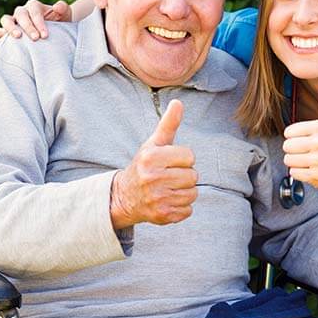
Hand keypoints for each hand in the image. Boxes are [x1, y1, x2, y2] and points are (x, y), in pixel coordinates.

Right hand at [0, 0, 71, 39]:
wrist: (58, 30)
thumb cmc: (61, 21)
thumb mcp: (65, 14)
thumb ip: (63, 8)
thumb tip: (57, 6)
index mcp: (35, 6)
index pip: (34, 12)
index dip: (39, 23)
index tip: (45, 35)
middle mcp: (23, 11)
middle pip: (20, 15)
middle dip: (28, 27)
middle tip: (36, 38)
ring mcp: (14, 20)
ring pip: (6, 19)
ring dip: (10, 27)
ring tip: (17, 37)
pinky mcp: (9, 30)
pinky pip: (0, 29)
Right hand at [110, 99, 197, 228]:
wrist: (124, 196)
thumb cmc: (144, 165)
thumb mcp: (153, 143)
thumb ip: (168, 124)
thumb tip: (178, 102)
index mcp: (151, 157)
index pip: (190, 156)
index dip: (183, 158)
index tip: (170, 161)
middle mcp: (152, 178)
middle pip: (193, 176)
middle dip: (184, 175)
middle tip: (169, 176)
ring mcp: (157, 198)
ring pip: (193, 193)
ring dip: (185, 191)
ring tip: (169, 188)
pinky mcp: (162, 215)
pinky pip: (188, 210)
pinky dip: (181, 207)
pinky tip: (168, 200)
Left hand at [282, 74, 317, 199]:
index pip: (288, 132)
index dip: (296, 138)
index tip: (310, 142)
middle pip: (286, 146)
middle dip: (295, 152)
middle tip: (311, 154)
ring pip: (288, 160)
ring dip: (297, 163)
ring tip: (312, 163)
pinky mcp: (316, 176)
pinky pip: (293, 173)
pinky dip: (301, 175)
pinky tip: (314, 172)